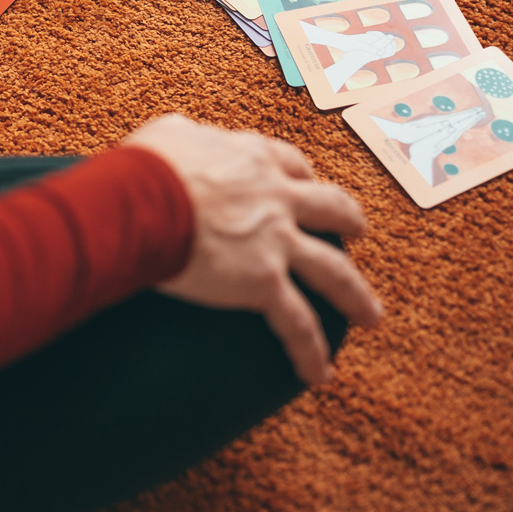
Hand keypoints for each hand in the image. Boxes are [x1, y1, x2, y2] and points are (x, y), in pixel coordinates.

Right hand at [124, 114, 382, 384]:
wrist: (141, 198)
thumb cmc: (145, 166)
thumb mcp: (167, 136)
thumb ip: (183, 137)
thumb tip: (174, 141)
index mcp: (252, 159)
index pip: (290, 164)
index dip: (302, 176)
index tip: (306, 183)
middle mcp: (276, 197)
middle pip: (330, 209)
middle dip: (348, 222)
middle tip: (358, 233)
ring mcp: (276, 240)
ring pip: (333, 271)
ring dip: (356, 295)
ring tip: (370, 315)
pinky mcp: (263, 282)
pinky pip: (297, 323)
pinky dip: (310, 352)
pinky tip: (319, 375)